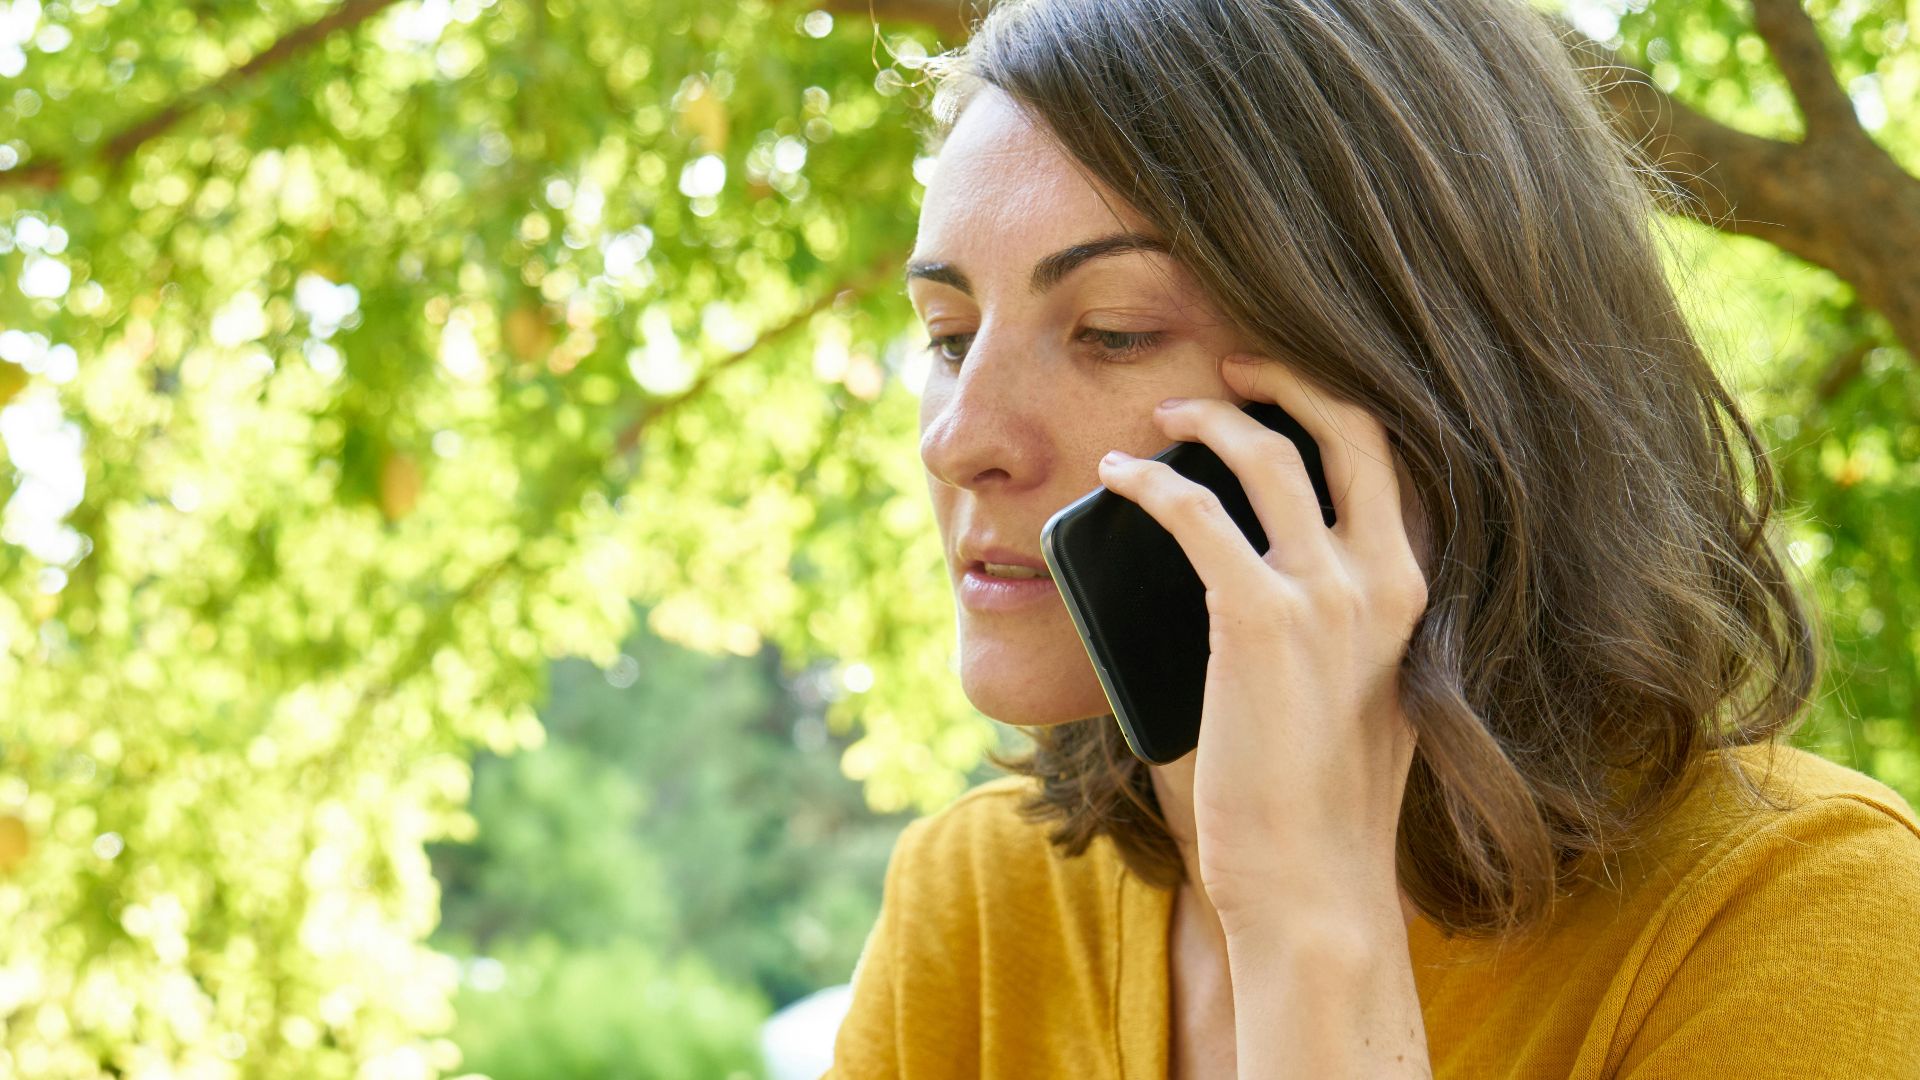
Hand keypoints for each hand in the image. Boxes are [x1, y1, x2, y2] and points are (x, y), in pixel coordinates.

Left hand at [1095, 353, 1429, 939]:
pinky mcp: (1261, 618)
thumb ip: (1332, 629)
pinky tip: (1117, 478)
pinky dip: (1150, 483)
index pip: (1394, 466)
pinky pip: (1195, 513)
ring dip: (1210, 418)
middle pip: (1352, 429)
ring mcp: (1329, 596)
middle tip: (1235, 363)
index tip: (1287, 388)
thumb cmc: (1319, 805)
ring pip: (1269, 455)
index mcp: (1414, 597)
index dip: (1339, 409)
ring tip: (1163, 415)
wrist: (1314, 884)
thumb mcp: (1356, 695)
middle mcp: (1385, 581)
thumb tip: (1249, 574)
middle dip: (1292, 377)